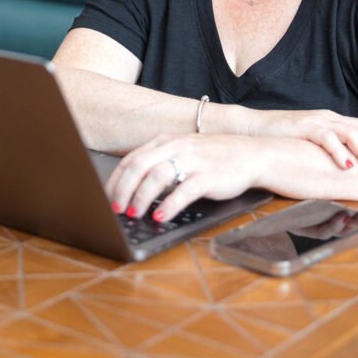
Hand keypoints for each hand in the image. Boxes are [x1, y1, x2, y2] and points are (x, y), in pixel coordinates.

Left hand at [107, 133, 262, 223]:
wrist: (250, 154)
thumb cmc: (214, 156)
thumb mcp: (182, 150)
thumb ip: (160, 161)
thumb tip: (132, 184)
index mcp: (166, 140)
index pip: (132, 159)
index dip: (116, 180)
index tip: (108, 197)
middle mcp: (176, 147)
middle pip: (139, 166)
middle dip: (124, 190)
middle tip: (117, 209)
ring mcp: (192, 161)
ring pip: (157, 177)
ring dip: (141, 197)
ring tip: (134, 214)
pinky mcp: (207, 176)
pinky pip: (183, 191)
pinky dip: (168, 205)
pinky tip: (160, 216)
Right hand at [253, 109, 357, 175]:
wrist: (253, 127)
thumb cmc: (284, 139)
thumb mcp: (313, 142)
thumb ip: (332, 148)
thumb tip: (352, 166)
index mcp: (334, 121)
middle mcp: (330, 118)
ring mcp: (317, 122)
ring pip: (349, 134)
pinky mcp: (302, 128)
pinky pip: (325, 139)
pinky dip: (338, 152)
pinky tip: (347, 166)